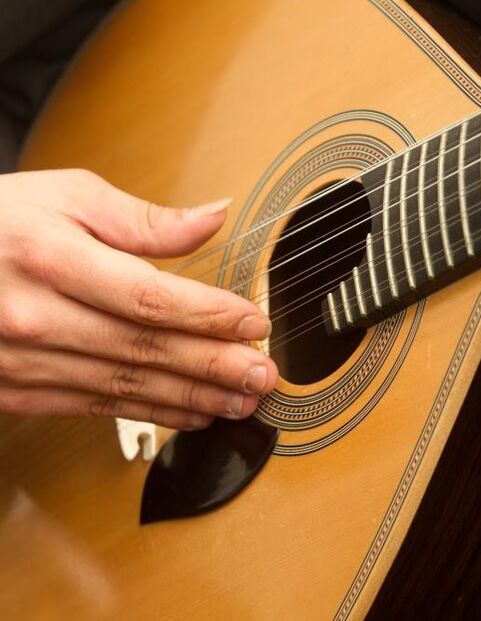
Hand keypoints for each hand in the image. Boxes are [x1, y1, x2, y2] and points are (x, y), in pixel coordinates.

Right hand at [0, 169, 277, 428]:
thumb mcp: (65, 197)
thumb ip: (143, 219)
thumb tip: (214, 216)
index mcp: (51, 258)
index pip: (149, 297)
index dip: (209, 314)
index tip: (254, 322)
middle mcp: (35, 315)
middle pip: (145, 348)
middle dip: (214, 365)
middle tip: (263, 376)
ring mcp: (23, 359)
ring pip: (127, 385)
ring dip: (193, 397)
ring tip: (241, 401)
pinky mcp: (17, 389)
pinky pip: (98, 406)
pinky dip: (152, 413)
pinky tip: (191, 413)